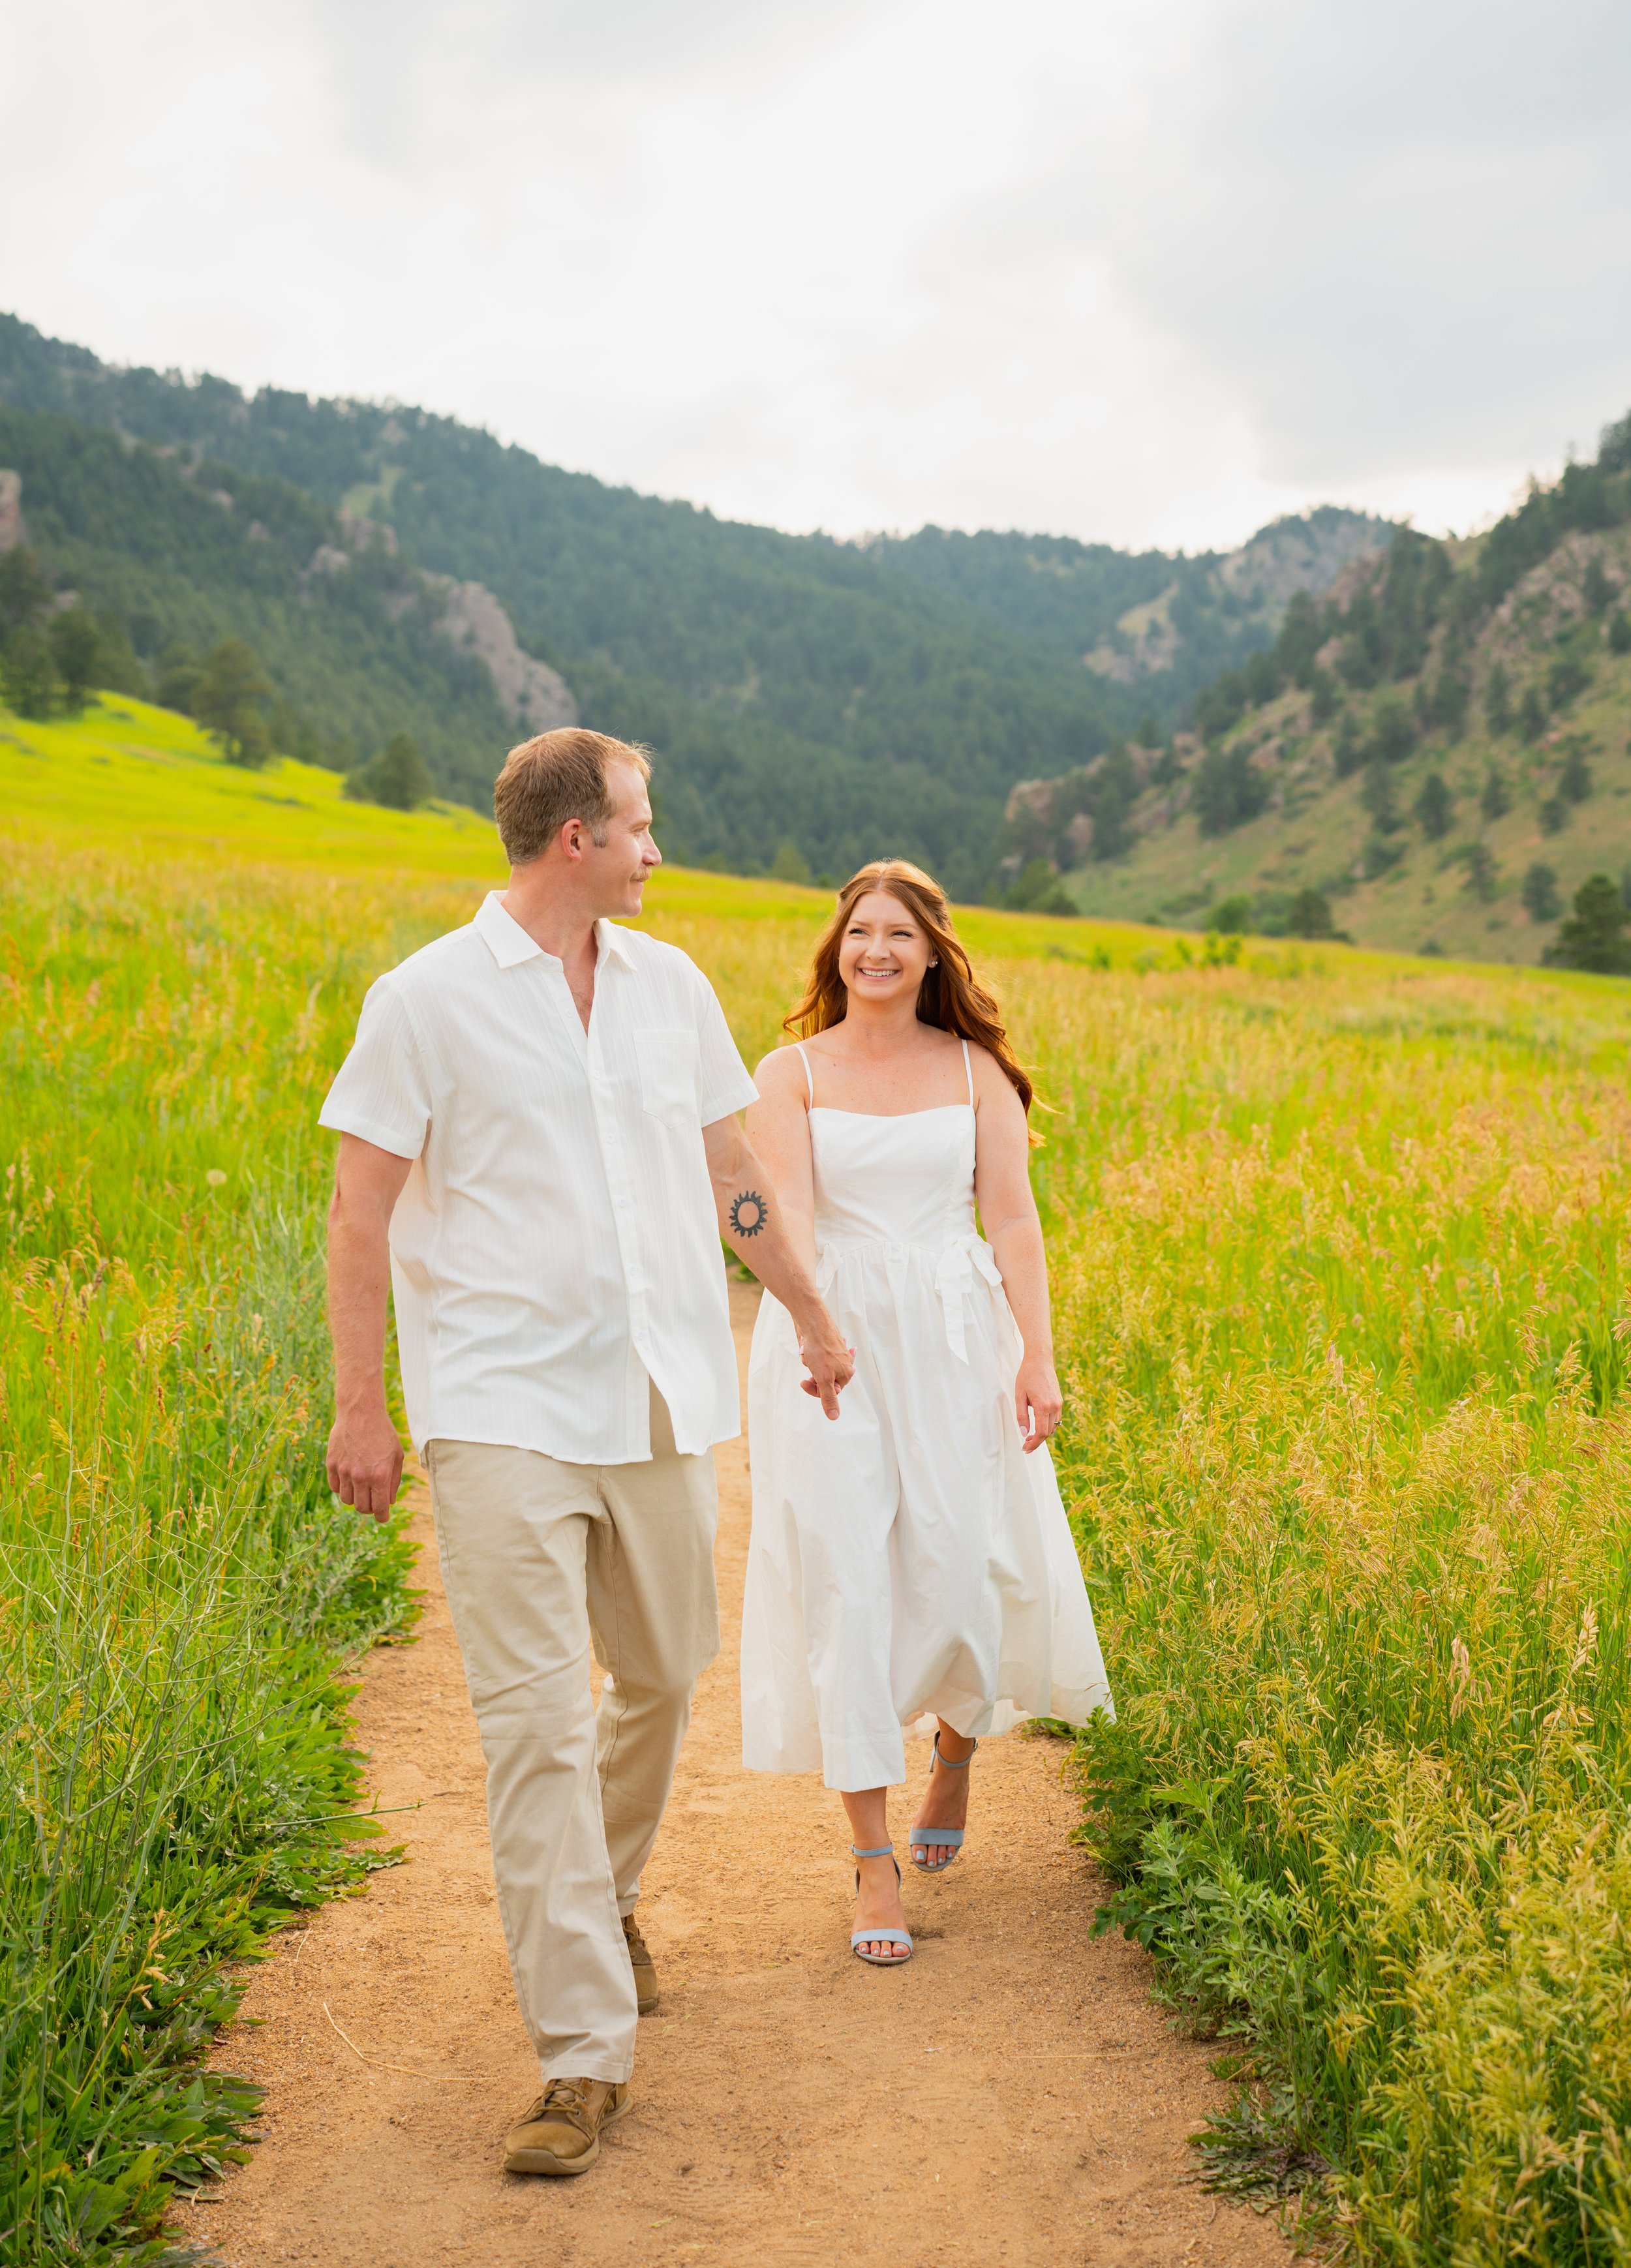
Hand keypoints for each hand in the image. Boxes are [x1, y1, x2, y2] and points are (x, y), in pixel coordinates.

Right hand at [326, 1402, 404, 1520]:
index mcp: (380, 1475)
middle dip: (369, 1508)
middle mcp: (361, 1476)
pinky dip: (343, 1488)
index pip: (379, 1508)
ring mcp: (344, 1471)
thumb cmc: (383, 1433)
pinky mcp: (332, 1464)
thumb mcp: (396, 1456)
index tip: (382, 1517)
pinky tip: (349, 1479)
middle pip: (361, 1507)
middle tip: (373, 1501)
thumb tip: (388, 1502)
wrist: (360, 1412)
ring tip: (361, 1488)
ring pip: (347, 1500)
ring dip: (355, 1498)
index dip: (381, 1516)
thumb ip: (394, 1481)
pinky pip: (335, 1487)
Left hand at [795, 1301, 854, 1419]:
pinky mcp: (827, 1345)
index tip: (803, 1382)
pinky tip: (809, 1346)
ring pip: (818, 1368)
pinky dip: (810, 1352)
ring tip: (807, 1351)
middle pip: (824, 1380)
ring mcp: (836, 1354)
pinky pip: (816, 1355)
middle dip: (812, 1374)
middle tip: (807, 1363)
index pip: (829, 1392)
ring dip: (809, 1361)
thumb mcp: (823, 1378)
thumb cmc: (820, 1349)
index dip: (814, 1389)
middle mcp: (844, 1364)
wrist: (812, 1322)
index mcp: (846, 1373)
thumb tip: (834, 1417)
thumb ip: (829, 1398)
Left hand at [1014, 1352, 1061, 1454]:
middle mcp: (1054, 1407)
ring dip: (1043, 1434)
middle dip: (1037, 1441)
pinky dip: (1048, 1425)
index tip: (1025, 1449)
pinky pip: (1056, 1419)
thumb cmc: (1027, 1376)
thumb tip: (1024, 1433)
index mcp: (1043, 1406)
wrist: (1040, 1360)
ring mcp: (1059, 1404)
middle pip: (1048, 1433)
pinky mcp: (1059, 1400)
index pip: (1041, 1433)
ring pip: (1053, 1427)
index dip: (1033, 1444)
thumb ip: (1021, 1416)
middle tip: (1025, 1445)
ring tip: (1030, 1437)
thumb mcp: (1019, 1396)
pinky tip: (1038, 1425)